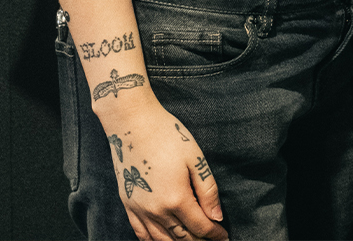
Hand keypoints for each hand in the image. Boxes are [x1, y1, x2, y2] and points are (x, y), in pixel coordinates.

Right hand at [101, 100, 226, 240]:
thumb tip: (216, 217)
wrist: (132, 124)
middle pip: (182, 238)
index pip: (200, 227)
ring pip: (162, 240)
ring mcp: (140, 210)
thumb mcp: (195, 159)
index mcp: (177, 198)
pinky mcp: (128, 204)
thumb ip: (207, 190)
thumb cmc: (167, 135)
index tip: (225, 237)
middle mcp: (157, 210)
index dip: (215, 235)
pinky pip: (141, 234)